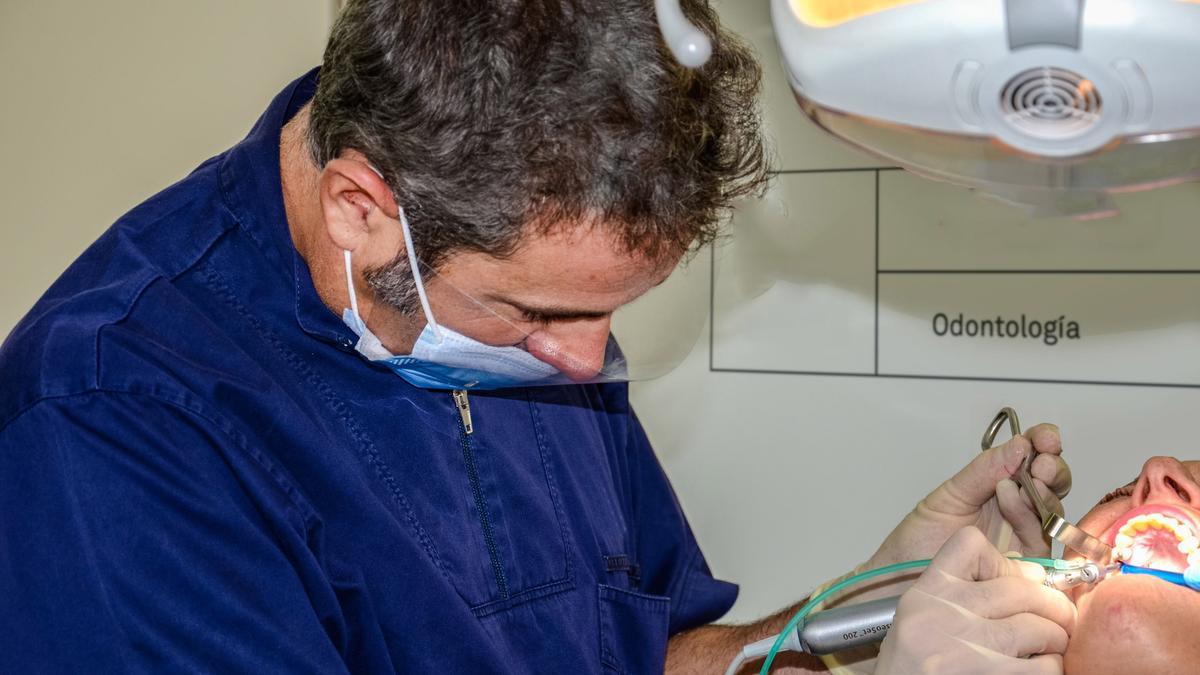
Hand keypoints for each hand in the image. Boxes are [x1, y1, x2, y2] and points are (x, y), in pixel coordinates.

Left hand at [868, 422, 1069, 567]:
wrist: (901, 579)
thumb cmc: (919, 540)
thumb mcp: (950, 495)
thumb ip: (984, 471)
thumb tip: (1020, 443)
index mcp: (999, 486)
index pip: (1031, 459)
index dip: (1043, 444)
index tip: (1044, 437)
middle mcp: (1017, 511)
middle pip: (1053, 483)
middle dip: (1051, 466)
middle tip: (1040, 459)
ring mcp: (1023, 538)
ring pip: (1052, 509)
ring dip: (1041, 489)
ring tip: (1016, 479)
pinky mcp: (1027, 566)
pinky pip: (1040, 537)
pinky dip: (1028, 514)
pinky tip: (1009, 498)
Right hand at [876, 528, 1075, 674]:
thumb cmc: (913, 666)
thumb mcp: (924, 619)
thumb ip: (965, 594)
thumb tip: (1031, 576)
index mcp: (927, 593)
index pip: (970, 545)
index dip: (1005, 559)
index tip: (1019, 578)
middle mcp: (944, 615)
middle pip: (1020, 589)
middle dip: (1053, 603)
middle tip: (1061, 615)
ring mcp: (966, 649)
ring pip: (1040, 628)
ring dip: (1056, 638)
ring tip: (1051, 645)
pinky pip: (1044, 667)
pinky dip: (1051, 667)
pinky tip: (1039, 667)